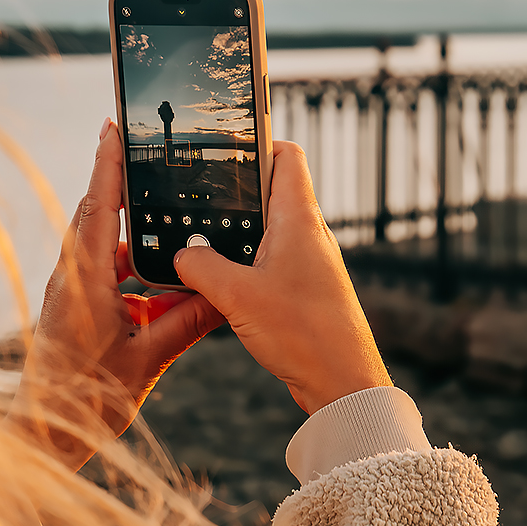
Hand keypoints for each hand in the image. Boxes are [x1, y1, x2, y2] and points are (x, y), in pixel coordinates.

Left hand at [15, 118, 224, 468]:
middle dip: (131, 192)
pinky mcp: (76, 312)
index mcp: (85, 281)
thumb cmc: (85, 401)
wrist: (45, 438)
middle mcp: (73, 279)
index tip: (115, 124)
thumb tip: (224, 293)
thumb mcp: (148, 360)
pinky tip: (166, 289)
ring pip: (110, 252)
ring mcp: (73, 294)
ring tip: (176, 236)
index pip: (98, 207)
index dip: (108, 163)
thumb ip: (187, 323)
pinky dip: (137, 276)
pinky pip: (110, 279)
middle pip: (103, 219)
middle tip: (158, 161)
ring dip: (140, 244)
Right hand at [172, 141, 389, 413]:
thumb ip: (202, 268)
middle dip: (236, 192)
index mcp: (299, 218)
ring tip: (203, 240)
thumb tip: (183, 253)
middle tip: (198, 197)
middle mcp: (310, 233)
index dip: (258, 142)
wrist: (343, 383)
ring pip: (270, 229)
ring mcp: (310, 262)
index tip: (224, 147)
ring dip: (239, 232)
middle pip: (273, 191)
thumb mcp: (237, 296)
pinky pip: (272, 261)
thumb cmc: (304, 334)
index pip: (286, 155)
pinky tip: (223, 281)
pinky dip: (248, 262)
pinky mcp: (306, 289)